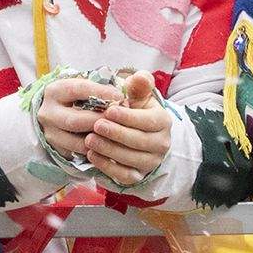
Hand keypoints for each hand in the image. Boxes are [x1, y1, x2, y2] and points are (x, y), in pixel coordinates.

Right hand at [33, 75, 117, 162]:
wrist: (59, 112)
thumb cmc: (81, 96)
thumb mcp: (89, 86)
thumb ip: (105, 88)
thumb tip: (129, 92)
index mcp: (55, 91)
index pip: (77, 90)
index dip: (100, 93)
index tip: (120, 97)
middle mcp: (48, 113)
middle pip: (75, 121)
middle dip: (101, 121)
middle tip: (120, 120)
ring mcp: (51, 134)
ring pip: (78, 142)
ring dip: (101, 139)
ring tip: (117, 134)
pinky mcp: (58, 149)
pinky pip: (80, 154)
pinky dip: (98, 151)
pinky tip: (110, 144)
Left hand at [84, 74, 171, 189]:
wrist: (138, 133)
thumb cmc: (135, 110)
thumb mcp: (139, 95)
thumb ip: (139, 85)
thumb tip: (139, 76)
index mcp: (163, 121)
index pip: (148, 121)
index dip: (128, 117)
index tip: (109, 110)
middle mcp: (161, 143)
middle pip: (140, 141)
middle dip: (116, 134)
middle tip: (96, 126)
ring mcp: (151, 162)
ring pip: (132, 159)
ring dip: (109, 150)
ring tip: (89, 140)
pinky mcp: (139, 175)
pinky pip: (125, 176)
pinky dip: (108, 167)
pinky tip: (92, 155)